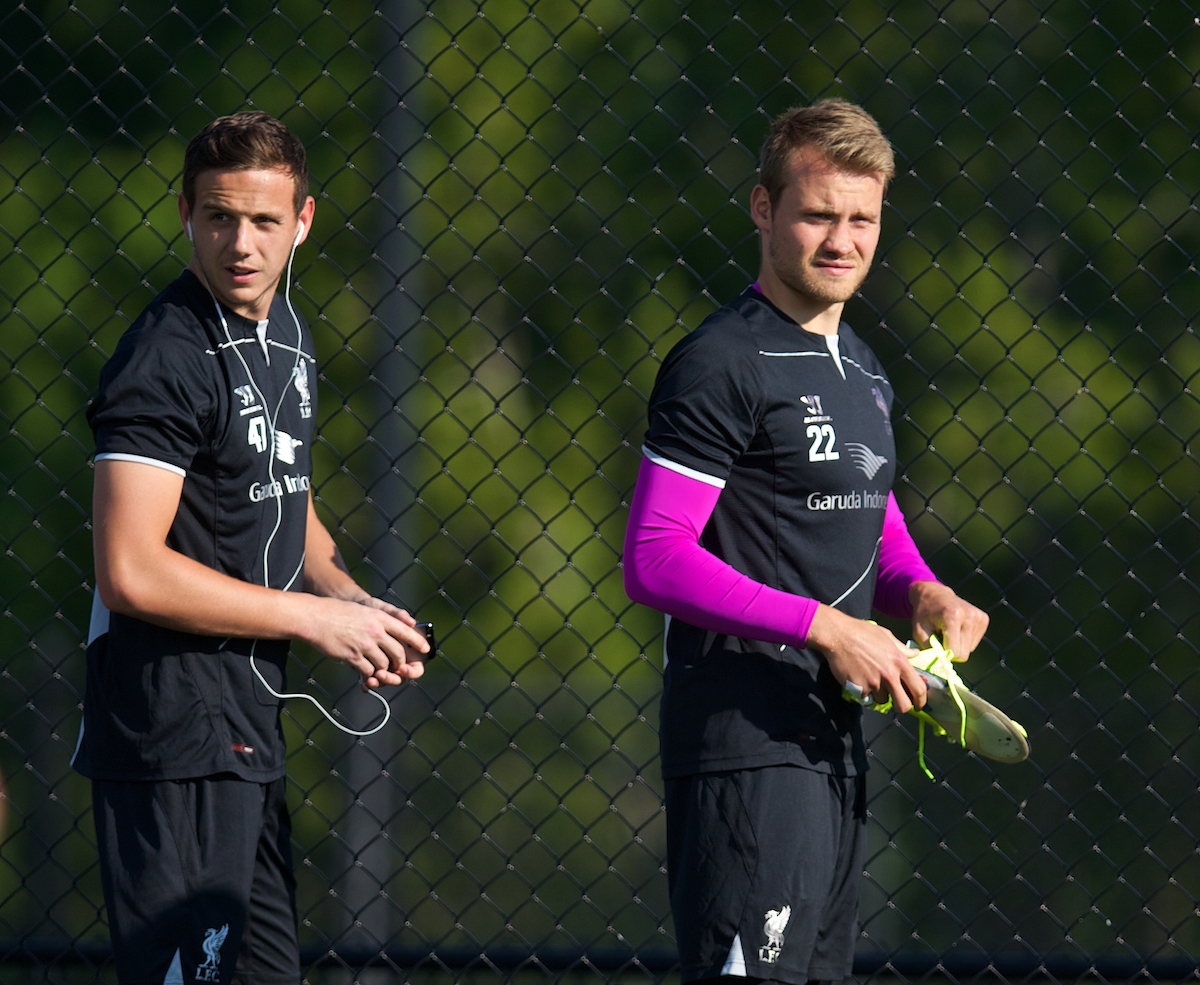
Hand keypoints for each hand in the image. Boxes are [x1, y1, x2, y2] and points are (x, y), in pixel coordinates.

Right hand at [301, 596, 428, 687]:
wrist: (315, 617)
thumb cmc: (338, 612)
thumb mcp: (364, 610)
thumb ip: (383, 618)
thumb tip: (404, 624)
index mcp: (380, 617)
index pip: (406, 631)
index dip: (417, 642)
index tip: (426, 649)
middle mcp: (375, 631)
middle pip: (398, 653)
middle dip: (400, 662)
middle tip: (398, 666)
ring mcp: (364, 645)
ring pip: (384, 664)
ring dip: (384, 670)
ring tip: (379, 669)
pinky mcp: (353, 656)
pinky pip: (368, 671)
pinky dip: (369, 674)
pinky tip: (366, 672)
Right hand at [806, 604, 926, 713]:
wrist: (837, 635)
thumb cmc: (861, 632)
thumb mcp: (886, 636)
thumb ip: (902, 649)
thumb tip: (915, 653)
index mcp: (900, 662)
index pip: (919, 689)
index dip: (921, 701)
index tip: (918, 705)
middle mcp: (889, 675)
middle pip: (903, 705)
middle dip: (901, 707)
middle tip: (896, 702)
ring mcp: (874, 683)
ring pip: (882, 701)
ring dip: (878, 695)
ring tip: (870, 680)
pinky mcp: (859, 688)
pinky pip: (865, 698)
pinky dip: (863, 692)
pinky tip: (859, 679)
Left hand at [909, 581, 987, 660]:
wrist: (934, 594)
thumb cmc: (924, 614)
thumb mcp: (919, 632)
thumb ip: (929, 649)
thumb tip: (941, 664)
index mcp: (953, 617)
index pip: (955, 652)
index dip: (944, 653)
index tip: (936, 645)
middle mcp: (969, 616)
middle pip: (964, 653)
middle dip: (951, 650)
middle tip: (941, 638)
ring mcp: (978, 616)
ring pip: (970, 649)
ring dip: (958, 644)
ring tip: (948, 630)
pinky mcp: (983, 618)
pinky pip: (974, 641)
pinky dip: (964, 639)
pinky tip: (956, 628)